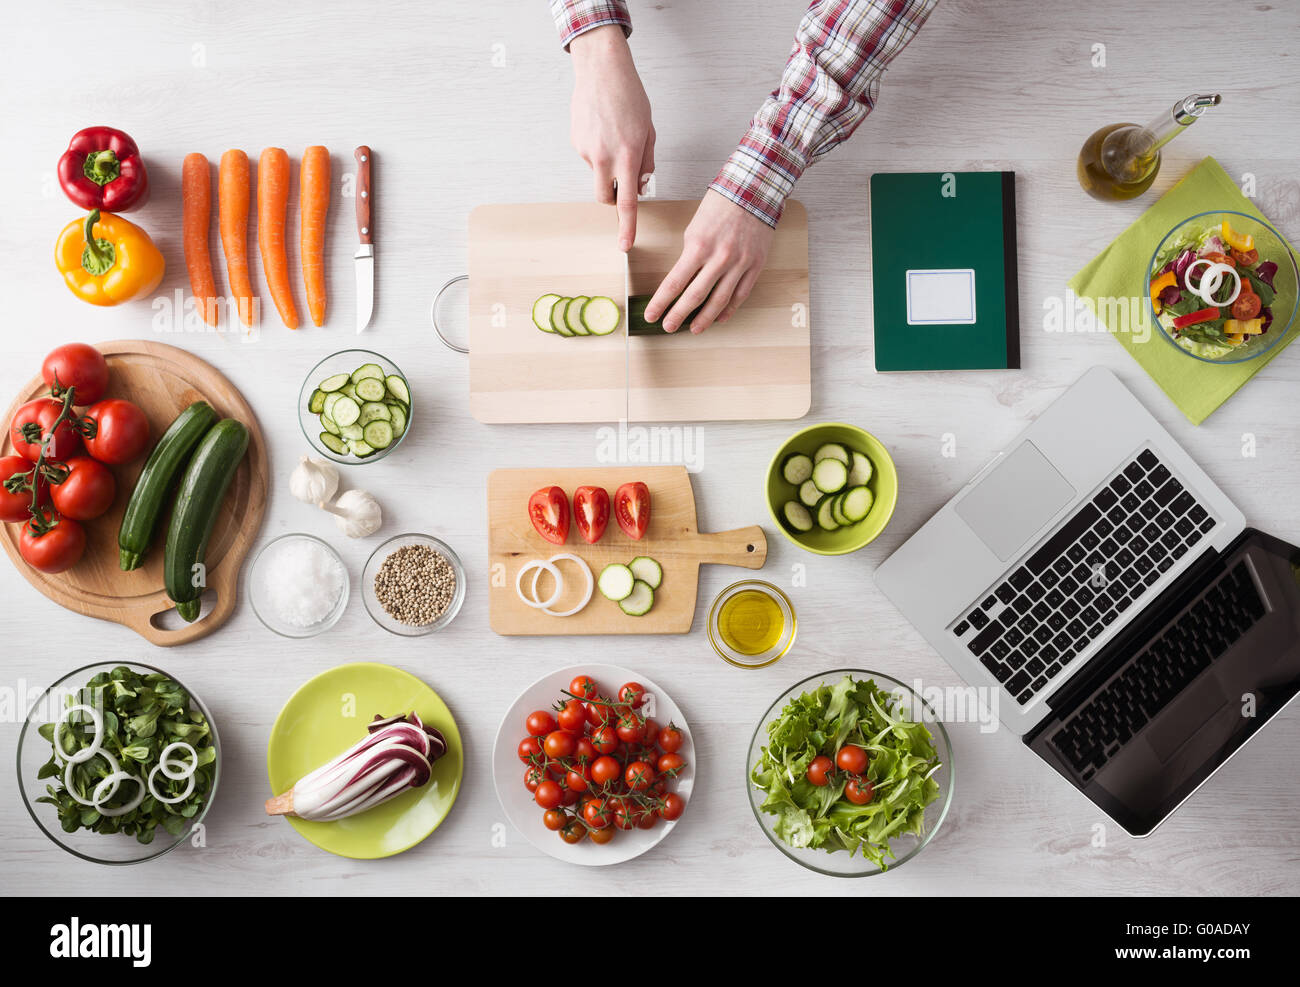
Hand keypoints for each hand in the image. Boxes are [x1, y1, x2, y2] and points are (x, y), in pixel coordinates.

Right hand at [569, 26, 654, 249]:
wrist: (601, 69)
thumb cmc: (629, 96)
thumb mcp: (648, 130)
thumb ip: (646, 161)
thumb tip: (640, 185)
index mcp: (628, 155)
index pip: (627, 202)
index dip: (627, 226)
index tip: (624, 245)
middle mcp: (605, 156)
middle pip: (605, 197)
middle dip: (613, 198)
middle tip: (622, 181)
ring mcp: (587, 150)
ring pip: (598, 174)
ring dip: (607, 166)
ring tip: (613, 136)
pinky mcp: (575, 141)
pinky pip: (589, 156)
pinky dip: (597, 149)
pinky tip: (602, 127)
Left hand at [644, 190, 774, 332]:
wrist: (753, 190)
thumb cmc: (720, 205)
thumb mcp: (695, 227)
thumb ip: (690, 254)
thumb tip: (683, 279)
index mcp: (698, 246)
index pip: (674, 282)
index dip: (661, 302)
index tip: (651, 315)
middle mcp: (719, 258)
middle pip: (695, 296)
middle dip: (678, 315)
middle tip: (668, 327)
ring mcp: (739, 264)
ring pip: (719, 301)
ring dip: (704, 319)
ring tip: (694, 329)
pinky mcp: (755, 266)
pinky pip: (741, 294)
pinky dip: (729, 309)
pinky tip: (719, 318)